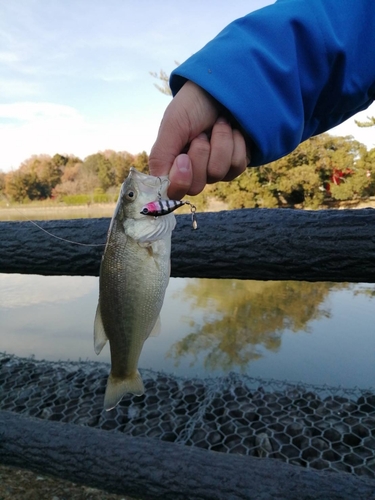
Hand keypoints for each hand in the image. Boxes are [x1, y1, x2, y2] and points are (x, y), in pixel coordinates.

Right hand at [149, 81, 248, 198]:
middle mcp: (194, 172)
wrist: (222, 87)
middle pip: (197, 186)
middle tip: (201, 133)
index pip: (173, 193)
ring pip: (219, 173)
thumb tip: (160, 188)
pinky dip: (236, 143)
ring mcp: (216, 170)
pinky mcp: (236, 164)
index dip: (180, 181)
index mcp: (173, 165)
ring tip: (218, 124)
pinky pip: (237, 165)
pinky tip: (233, 129)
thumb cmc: (193, 105)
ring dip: (220, 143)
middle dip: (201, 154)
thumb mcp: (172, 126)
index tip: (183, 158)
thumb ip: (161, 157)